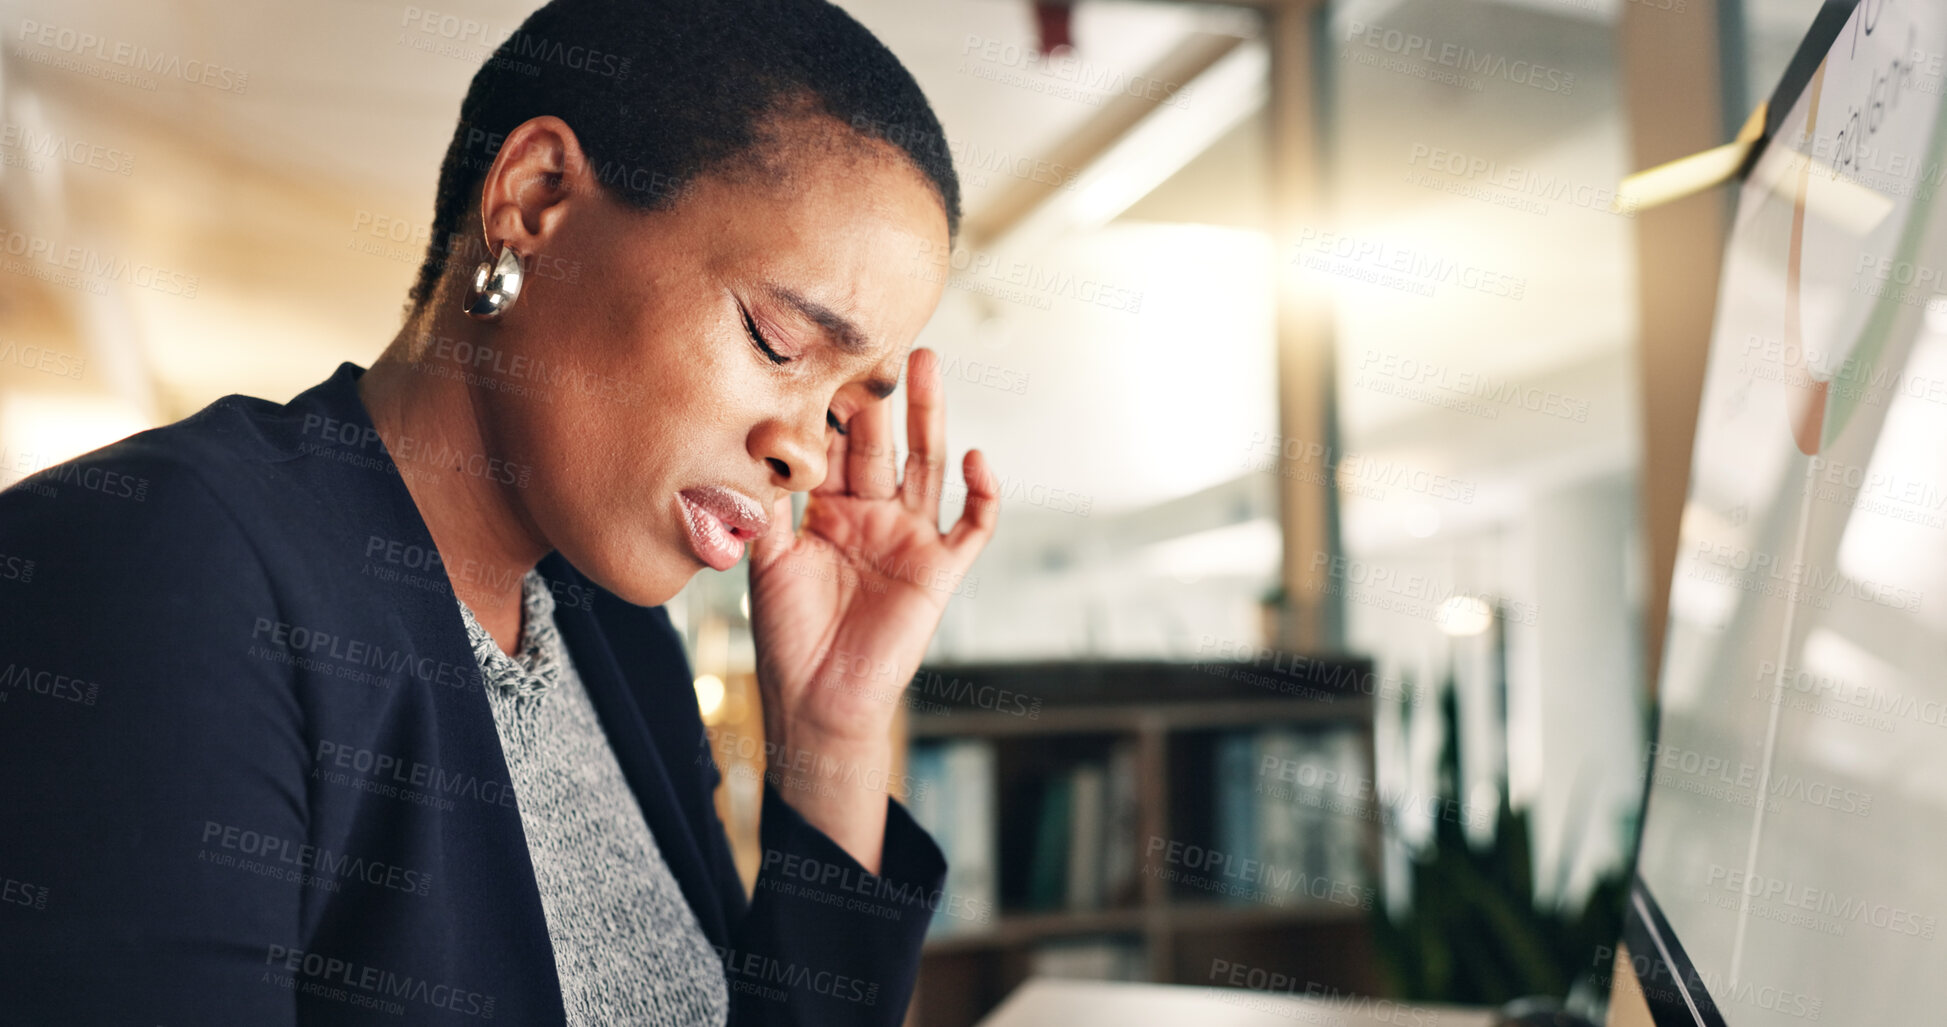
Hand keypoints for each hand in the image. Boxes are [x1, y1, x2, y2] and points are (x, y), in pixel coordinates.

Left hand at [746, 348, 998, 867]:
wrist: (814, 700)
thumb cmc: (787, 635)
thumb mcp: (766, 558)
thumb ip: (767, 503)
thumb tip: (755, 441)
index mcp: (829, 509)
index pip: (837, 443)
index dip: (836, 403)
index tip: (827, 354)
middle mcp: (873, 514)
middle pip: (884, 441)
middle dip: (884, 394)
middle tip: (883, 339)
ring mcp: (909, 538)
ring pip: (927, 465)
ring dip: (932, 418)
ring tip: (929, 366)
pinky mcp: (939, 570)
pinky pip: (972, 526)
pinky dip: (982, 494)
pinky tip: (977, 460)